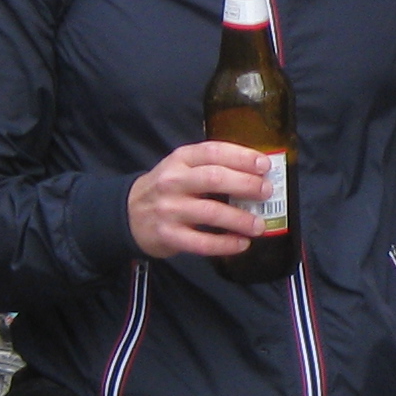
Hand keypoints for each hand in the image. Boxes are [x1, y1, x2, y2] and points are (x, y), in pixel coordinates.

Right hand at [129, 141, 282, 258]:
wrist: (129, 214)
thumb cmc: (167, 189)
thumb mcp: (182, 168)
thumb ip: (211, 166)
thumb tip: (257, 173)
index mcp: (181, 159)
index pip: (213, 151)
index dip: (241, 156)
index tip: (264, 165)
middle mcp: (173, 181)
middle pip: (214, 178)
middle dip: (246, 185)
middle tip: (266, 192)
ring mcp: (169, 209)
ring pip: (211, 212)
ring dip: (240, 219)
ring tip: (260, 225)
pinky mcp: (168, 235)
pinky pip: (202, 242)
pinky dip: (225, 244)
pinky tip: (241, 244)